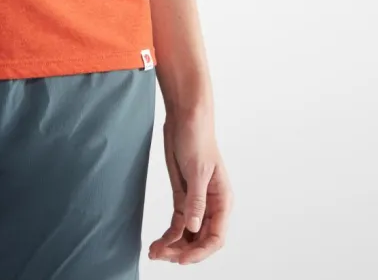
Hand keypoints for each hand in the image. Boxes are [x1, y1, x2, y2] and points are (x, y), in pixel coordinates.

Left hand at [147, 106, 231, 264]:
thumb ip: (196, 201)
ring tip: (155, 253)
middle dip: (183, 251)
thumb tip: (194, 228)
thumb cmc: (197, 138)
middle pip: (200, 240)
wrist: (185, 118)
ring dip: (173, 246)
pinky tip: (157, 243)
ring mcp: (196, 203)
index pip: (216, 237)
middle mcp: (211, 206)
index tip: (181, 259)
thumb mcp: (197, 170)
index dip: (200, 252)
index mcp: (223, 201)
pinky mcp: (182, 197)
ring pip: (188, 234)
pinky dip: (168, 234)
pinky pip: (178, 223)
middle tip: (162, 256)